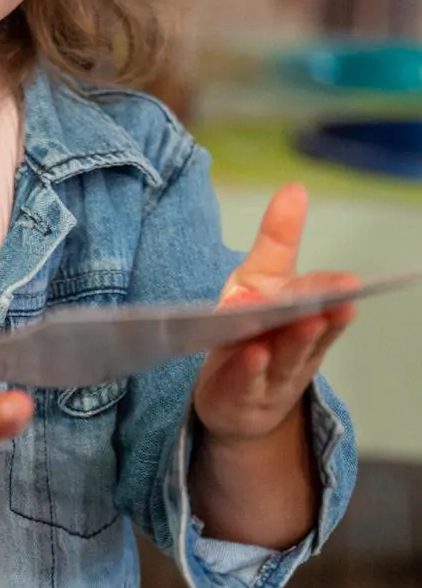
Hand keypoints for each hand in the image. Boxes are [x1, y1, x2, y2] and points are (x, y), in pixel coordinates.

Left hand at [193, 184, 356, 443]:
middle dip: (325, 316)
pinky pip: (247, 382)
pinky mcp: (242, 395)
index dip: (336, 295)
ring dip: (294, 341)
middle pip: (312, 331)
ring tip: (301, 321)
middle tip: (338, 299)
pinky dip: (252, 369)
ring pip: (286, 358)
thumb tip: (295, 188)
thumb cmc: (253, 329)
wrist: (235, 399)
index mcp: (307, 316)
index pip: (326, 303)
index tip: (351, 286)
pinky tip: (254, 353)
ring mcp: (272, 375)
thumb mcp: (260, 279)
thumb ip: (279, 239)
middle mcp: (297, 348)